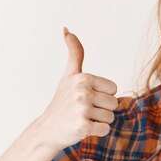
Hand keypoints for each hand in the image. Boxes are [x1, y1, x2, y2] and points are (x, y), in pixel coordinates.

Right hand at [35, 27, 118, 152]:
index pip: (114, 89)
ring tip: (82, 119)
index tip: (87, 98)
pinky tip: (82, 128)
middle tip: (84, 111)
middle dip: (102, 110)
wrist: (47, 130)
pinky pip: (105, 130)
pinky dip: (97, 132)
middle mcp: (82, 92)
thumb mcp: (68, 75)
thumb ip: (74, 53)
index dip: (103, 95)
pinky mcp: (82, 126)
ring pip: (110, 117)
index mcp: (83, 78)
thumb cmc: (62, 102)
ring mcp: (82, 109)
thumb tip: (66, 29)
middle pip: (114, 104)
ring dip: (99, 121)